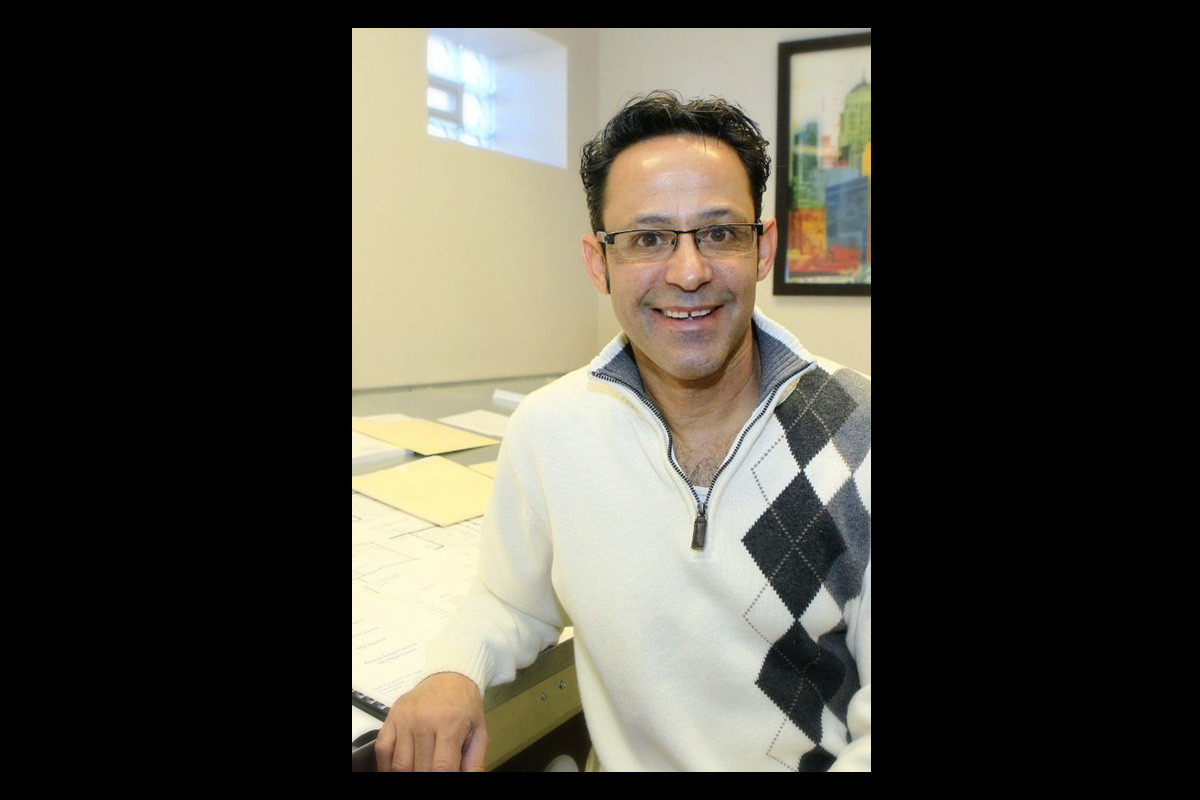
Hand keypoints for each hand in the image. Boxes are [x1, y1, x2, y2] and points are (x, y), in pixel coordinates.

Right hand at [374, 672, 488, 771]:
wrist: (449, 677)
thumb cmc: (465, 707)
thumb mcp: (479, 732)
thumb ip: (474, 761)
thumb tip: (467, 780)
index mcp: (450, 723)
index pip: (442, 767)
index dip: (442, 780)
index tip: (444, 780)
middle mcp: (424, 720)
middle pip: (420, 768)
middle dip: (426, 777)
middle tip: (433, 772)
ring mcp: (404, 719)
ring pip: (399, 764)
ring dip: (408, 773)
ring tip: (419, 769)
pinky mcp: (390, 717)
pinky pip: (382, 750)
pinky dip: (386, 766)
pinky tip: (398, 769)